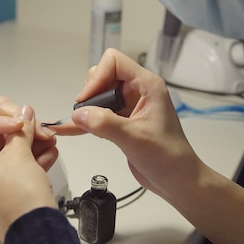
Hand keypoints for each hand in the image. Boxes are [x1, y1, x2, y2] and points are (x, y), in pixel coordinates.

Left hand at [0, 105, 58, 241]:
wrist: (35, 230)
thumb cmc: (21, 195)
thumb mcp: (21, 152)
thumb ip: (21, 130)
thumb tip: (23, 112)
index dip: (13, 129)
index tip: (28, 123)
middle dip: (23, 144)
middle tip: (40, 135)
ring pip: (5, 169)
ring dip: (28, 157)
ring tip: (48, 147)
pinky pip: (7, 184)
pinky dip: (24, 173)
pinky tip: (44, 161)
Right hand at [60, 49, 201, 196]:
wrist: (177, 180)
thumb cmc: (167, 157)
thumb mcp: (135, 138)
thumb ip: (105, 124)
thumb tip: (78, 114)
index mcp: (146, 86)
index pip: (114, 62)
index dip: (97, 78)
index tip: (87, 102)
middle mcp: (137, 91)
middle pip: (103, 75)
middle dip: (90, 94)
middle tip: (86, 116)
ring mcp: (129, 106)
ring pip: (98, 94)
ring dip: (85, 108)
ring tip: (75, 125)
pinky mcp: (121, 121)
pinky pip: (98, 114)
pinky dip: (84, 121)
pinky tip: (66, 129)